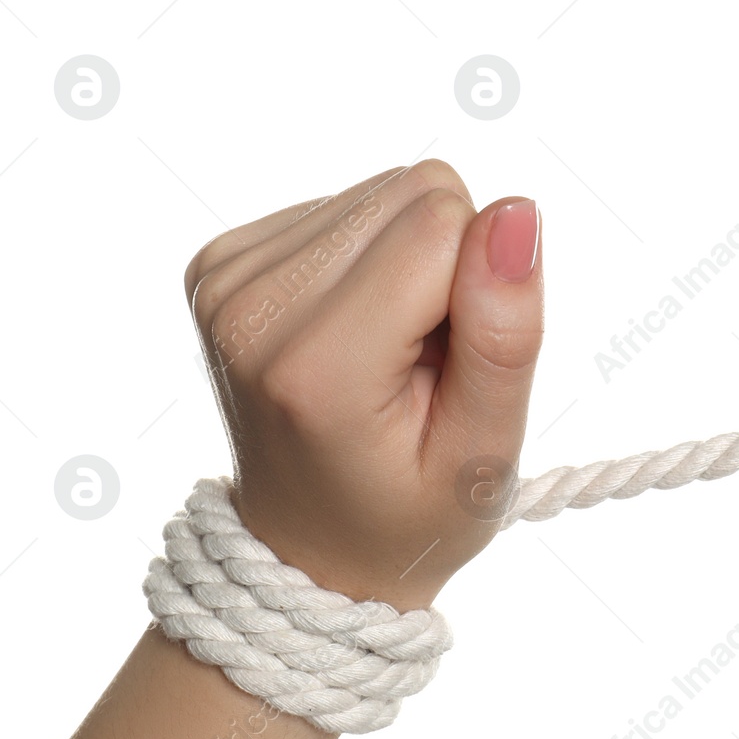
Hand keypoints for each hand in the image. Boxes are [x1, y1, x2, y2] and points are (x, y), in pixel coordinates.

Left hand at [183, 161, 543, 611]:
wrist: (309, 548)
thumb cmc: (409, 512)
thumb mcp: (483, 455)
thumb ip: (504, 334)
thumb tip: (516, 211)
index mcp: (318, 365)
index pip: (444, 223)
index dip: (480, 288)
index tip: (450, 366)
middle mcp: (252, 307)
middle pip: (415, 192)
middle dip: (446, 268)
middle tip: (420, 362)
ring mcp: (225, 279)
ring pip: (385, 190)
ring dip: (409, 263)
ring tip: (387, 353)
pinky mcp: (222, 259)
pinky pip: (346, 204)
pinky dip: (369, 260)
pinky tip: (355, 332)